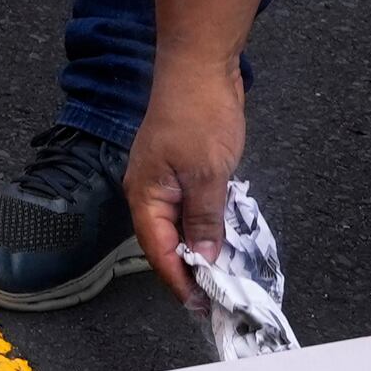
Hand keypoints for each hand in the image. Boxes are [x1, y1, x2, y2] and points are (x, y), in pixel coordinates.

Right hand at [122, 55, 249, 305]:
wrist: (200, 65)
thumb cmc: (198, 113)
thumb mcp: (207, 173)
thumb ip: (204, 219)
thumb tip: (203, 257)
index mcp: (146, 196)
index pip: (159, 252)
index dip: (180, 281)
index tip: (202, 305)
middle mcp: (149, 192)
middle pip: (166, 243)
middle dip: (190, 269)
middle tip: (219, 295)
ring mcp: (164, 180)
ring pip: (179, 225)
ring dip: (200, 247)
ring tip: (224, 272)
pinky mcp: (181, 169)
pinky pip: (190, 207)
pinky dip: (205, 224)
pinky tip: (223, 235)